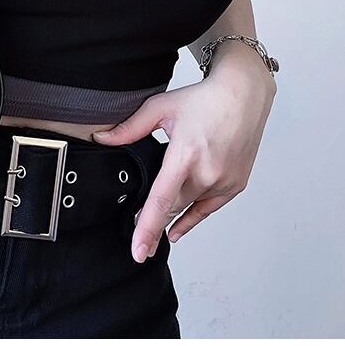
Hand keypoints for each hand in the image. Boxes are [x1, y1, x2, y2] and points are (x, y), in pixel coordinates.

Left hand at [93, 55, 275, 262]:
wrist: (243, 95)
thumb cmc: (203, 99)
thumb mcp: (159, 108)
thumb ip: (129, 128)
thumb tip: (102, 138)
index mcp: (187, 154)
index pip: (162, 199)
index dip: (148, 227)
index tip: (138, 250)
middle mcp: (209, 172)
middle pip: (173, 206)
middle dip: (153, 218)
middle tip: (132, 227)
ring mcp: (225, 181)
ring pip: (189, 207)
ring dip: (171, 214)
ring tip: (151, 229)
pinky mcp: (236, 185)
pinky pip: (208, 209)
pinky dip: (191, 218)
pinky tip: (175, 230)